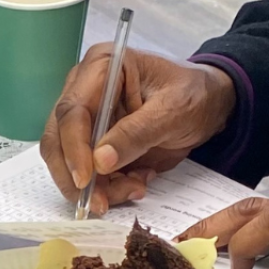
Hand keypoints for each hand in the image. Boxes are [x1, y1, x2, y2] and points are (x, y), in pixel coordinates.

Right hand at [40, 46, 234, 214]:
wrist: (210, 103)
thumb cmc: (194, 94)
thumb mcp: (173, 111)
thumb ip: (137, 133)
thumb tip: (100, 161)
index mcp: (101, 66)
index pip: (72, 110)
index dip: (74, 148)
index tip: (85, 180)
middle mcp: (84, 89)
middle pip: (58, 137)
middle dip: (76, 176)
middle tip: (99, 202)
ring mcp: (87, 117)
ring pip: (68, 160)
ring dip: (96, 185)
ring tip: (135, 189)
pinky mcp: (94, 141)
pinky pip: (88, 172)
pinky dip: (107, 187)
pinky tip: (137, 183)